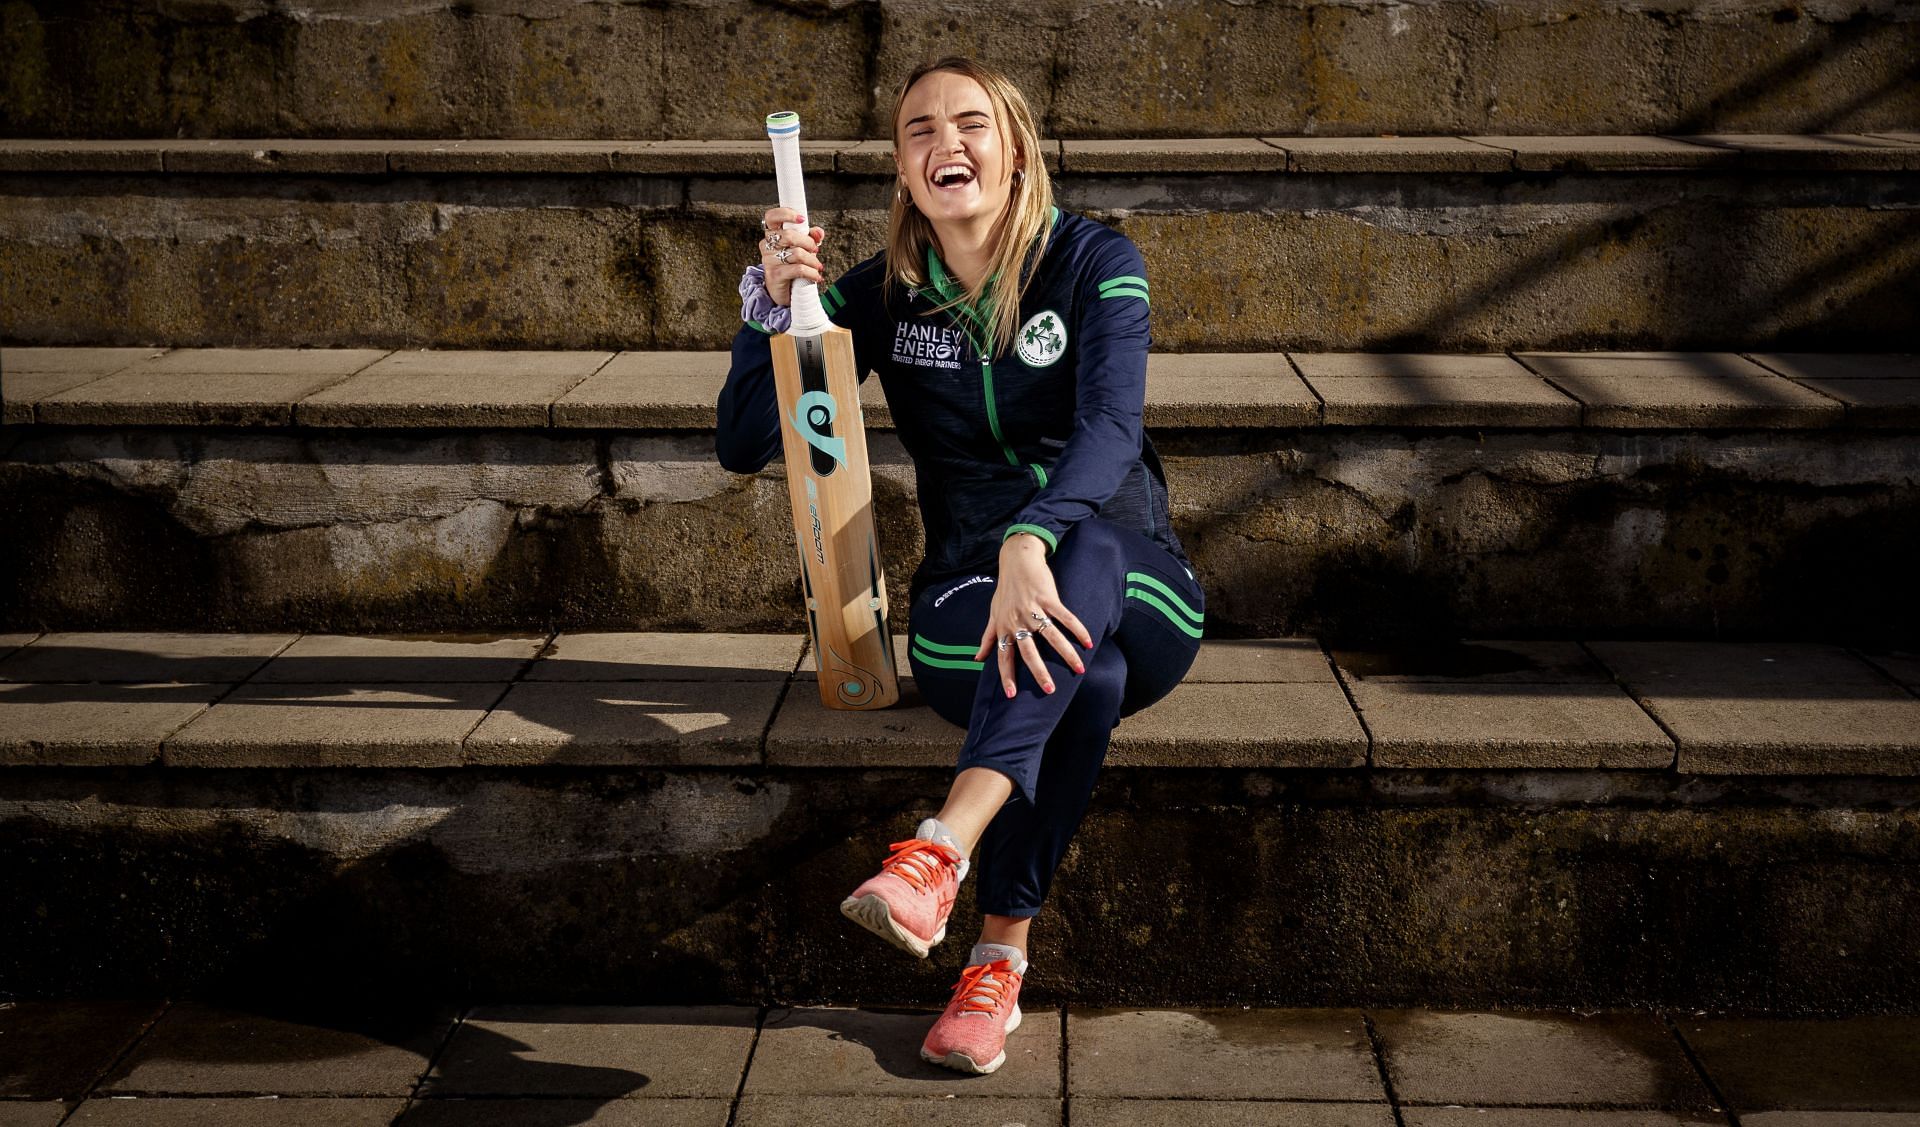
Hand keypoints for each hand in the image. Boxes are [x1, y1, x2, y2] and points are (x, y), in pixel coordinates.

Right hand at [759, 207, 825, 306]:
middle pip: (789, 235)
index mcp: (772, 234)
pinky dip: (811, 273)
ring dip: (812, 260)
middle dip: (808, 242)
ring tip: (818, 267)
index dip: (786, 214)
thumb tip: (819, 232)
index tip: (802, 220)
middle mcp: (767, 245)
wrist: (785, 292)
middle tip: (815, 249)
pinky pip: (798, 269)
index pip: (771, 217)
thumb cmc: (793, 266)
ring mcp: (769, 260)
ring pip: (796, 253)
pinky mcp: (774, 275)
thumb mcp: (804, 249)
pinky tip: (817, 276)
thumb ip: (811, 237)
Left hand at [974, 534, 1091, 697]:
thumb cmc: (1005, 589)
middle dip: (1039, 672)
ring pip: (1052, 636)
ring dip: (1066, 654)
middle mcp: (1017, 620)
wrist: (1017, 560)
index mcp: (1004, 627)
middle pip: (1029, 651)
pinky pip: (1066, 617)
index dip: (1007, 676)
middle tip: (1050, 690)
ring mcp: (1034, 609)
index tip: (1011, 695)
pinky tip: (1088, 643)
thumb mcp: (993, 614)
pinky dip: (1078, 630)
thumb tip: (977, 659)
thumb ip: (987, 638)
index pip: (1004, 656)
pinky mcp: (1049, 598)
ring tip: (1079, 670)